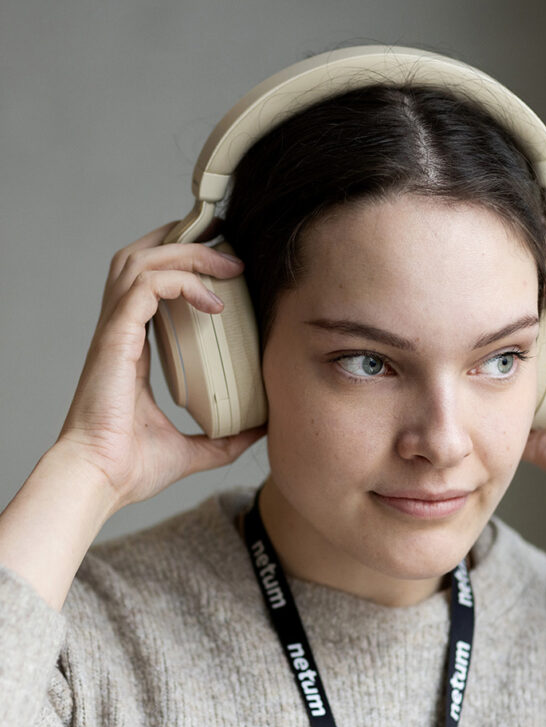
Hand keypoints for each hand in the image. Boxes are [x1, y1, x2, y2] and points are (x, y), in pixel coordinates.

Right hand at [55, 223, 266, 514]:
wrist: (101, 481)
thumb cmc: (130, 467)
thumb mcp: (194, 449)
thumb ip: (225, 438)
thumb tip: (262, 430)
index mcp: (132, 348)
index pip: (150, 285)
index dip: (182, 265)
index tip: (226, 271)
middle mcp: (120, 332)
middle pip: (142, 258)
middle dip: (187, 244)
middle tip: (232, 254)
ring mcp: (115, 332)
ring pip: (141, 260)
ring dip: (188, 253)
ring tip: (229, 266)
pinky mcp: (116, 338)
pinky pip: (146, 285)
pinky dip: (181, 282)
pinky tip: (214, 301)